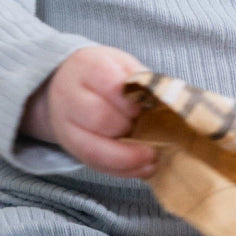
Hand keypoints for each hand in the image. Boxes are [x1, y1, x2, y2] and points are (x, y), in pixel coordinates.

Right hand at [21, 46, 156, 176]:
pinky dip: (122, 170)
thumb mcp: (124, 65)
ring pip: (94, 148)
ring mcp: (66, 125)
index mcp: (88, 66)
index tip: (146, 106)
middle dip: (129, 126)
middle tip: (148, 126)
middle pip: (100, 118)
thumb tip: (169, 102)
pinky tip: (142, 168)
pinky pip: (95, 164)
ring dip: (128, 156)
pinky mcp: (71, 147)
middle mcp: (70, 96)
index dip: (132, 100)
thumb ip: (143, 81)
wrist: (67, 84)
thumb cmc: (105, 75)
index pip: (110, 84)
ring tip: (153, 156)